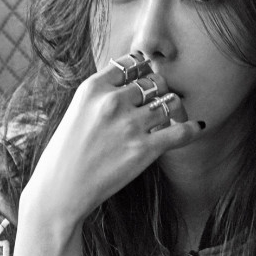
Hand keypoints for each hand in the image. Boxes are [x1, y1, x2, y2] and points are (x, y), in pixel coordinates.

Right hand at [22, 56, 203, 228]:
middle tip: (161, 105)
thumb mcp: (78, 111)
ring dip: (175, 110)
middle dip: (161, 91)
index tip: (146, 83)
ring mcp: (129, 126)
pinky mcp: (144, 150)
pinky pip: (181, 132)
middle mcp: (112, 102)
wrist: (60, 192)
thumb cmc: (67, 154)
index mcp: (93, 88)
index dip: (143, 71)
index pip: (132, 63)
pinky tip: (196, 128)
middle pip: (155, 81)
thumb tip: (134, 84)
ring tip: (174, 118)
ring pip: (170, 101)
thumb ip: (103, 94)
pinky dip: (192, 129)